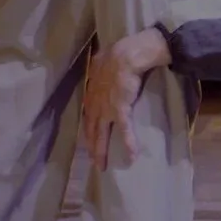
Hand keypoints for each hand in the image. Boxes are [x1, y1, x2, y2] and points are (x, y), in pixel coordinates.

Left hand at [83, 30, 168, 171]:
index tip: (89, 139)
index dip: (88, 128)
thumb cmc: (115, 55)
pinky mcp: (120, 110)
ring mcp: (106, 109)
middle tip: (92, 160)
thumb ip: (100, 67)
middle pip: (90, 129)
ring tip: (102, 165)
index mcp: (91, 93)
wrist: (125, 56)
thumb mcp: (101, 61)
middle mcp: (94, 105)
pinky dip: (128, 143)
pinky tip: (132, 156)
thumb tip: (100, 63)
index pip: (87, 116)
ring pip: (101, 135)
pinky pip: (124, 130)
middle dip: (90, 146)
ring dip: (100, 151)